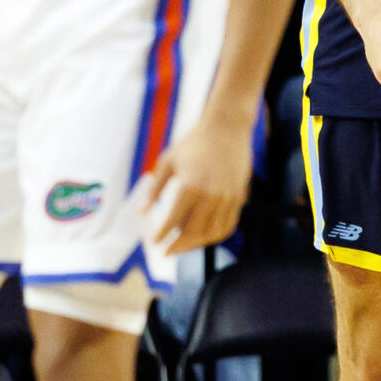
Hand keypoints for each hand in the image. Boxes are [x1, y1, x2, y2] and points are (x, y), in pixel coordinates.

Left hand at [135, 114, 252, 258]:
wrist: (227, 129)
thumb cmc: (194, 143)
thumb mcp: (168, 162)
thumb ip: (154, 189)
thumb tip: (141, 212)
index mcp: (190, 186)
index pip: (173, 221)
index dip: (162, 235)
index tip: (153, 243)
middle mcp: (210, 196)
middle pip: (194, 233)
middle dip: (178, 246)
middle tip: (167, 251)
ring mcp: (227, 198)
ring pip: (212, 233)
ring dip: (197, 244)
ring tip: (184, 246)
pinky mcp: (238, 197)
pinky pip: (228, 225)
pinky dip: (216, 235)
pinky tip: (205, 236)